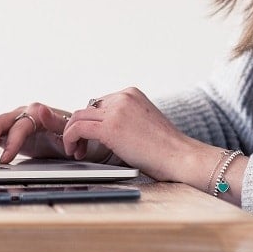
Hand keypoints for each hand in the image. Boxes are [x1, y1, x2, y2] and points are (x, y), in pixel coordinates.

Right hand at [0, 103, 112, 164]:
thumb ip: (55, 121)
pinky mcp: (9, 131)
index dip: (11, 143)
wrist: (76, 138)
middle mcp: (23, 114)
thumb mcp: (69, 131)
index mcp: (37, 113)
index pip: (19, 126)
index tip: (5, 160)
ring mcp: (14, 121)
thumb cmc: (74, 135)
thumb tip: (40, 109)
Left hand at [62, 87, 205, 182]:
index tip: (88, 139)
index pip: (99, 103)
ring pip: (78, 117)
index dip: (90, 122)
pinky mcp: (110, 127)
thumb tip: (103, 130)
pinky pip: (78, 128)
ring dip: (72, 135)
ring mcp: (116, 110)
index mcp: (131, 94)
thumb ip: (124, 120)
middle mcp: (123, 96)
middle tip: (79, 147)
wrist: (182, 157)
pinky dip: (70, 139)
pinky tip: (76, 152)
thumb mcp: (143, 124)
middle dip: (79, 128)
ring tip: (76, 151)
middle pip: (86, 109)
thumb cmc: (166, 149)